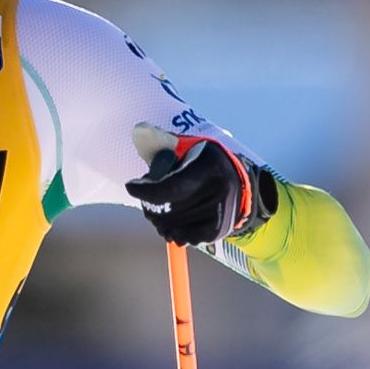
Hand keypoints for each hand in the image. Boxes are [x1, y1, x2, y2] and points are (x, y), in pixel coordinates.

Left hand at [125, 135, 277, 246]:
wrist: (238, 183)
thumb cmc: (202, 162)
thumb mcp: (186, 146)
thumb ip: (161, 140)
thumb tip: (139, 130)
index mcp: (209, 166)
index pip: (170, 186)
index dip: (146, 190)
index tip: (131, 186)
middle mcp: (218, 190)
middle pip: (168, 210)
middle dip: (149, 205)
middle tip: (147, 198)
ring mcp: (220, 213)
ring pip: (172, 226)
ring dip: (159, 220)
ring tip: (161, 209)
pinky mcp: (218, 230)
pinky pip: (184, 238)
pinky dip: (173, 233)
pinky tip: (172, 223)